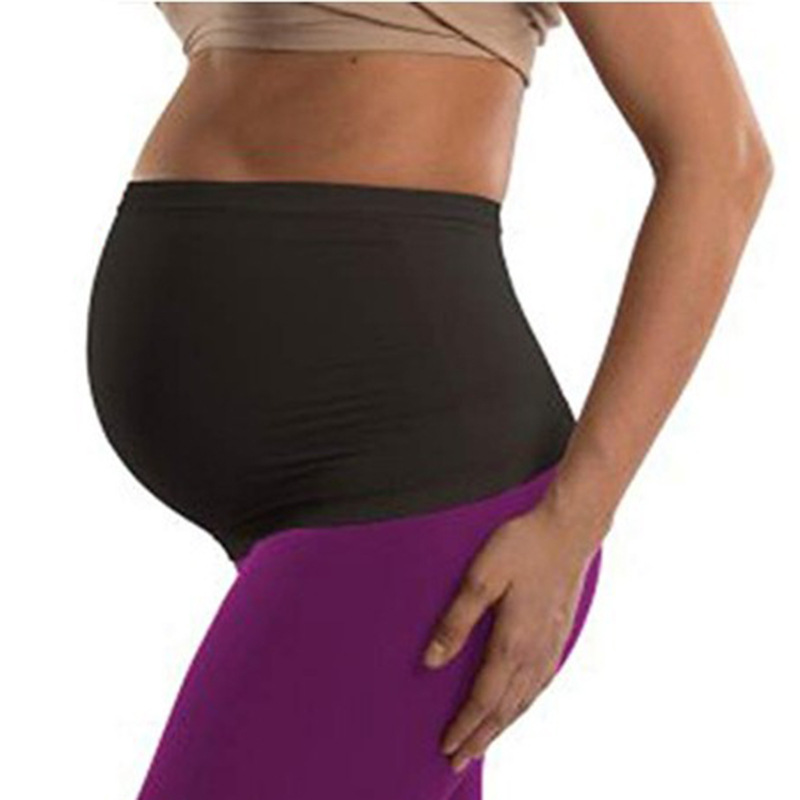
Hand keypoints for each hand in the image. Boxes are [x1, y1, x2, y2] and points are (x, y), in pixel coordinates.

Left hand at [422, 500, 600, 772]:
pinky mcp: (559, 634)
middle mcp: (534, 653)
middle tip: (459, 760)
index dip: (465, 725)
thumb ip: (456, 621)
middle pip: (505, 708)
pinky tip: (520, 703)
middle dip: (480, 736)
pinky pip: (540, 684)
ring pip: (525, 700)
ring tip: (484, 741)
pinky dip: (524, 704)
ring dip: (502, 725)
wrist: (568, 530)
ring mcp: (551, 645)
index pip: (484, 698)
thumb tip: (432, 661)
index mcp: (512, 642)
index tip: (446, 747)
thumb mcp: (479, 578)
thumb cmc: (522, 547)